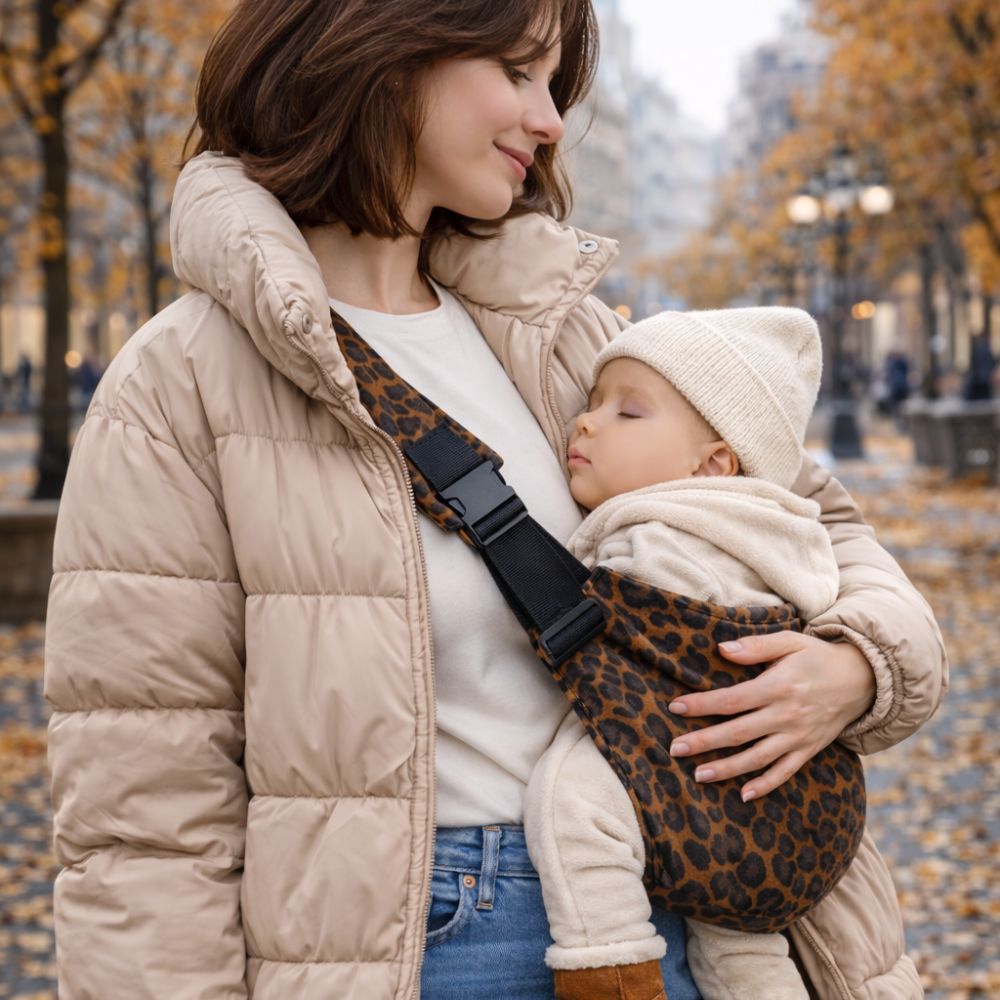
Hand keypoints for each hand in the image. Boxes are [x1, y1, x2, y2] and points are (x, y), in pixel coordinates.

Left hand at [666, 631, 875, 800]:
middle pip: (738, 732)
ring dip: (727, 769)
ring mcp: (798, 736)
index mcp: (779, 686)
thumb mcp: (790, 641)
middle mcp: (787, 715)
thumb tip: (721, 649)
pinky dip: (765, 785)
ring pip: (757, 758)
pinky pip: (785, 772)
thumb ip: (755, 646)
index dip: (702, 704)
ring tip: (699, 776)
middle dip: (704, 742)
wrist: (863, 679)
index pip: (732, 699)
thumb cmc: (817, 656)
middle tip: (675, 749)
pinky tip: (744, 794)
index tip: (675, 707)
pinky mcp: (809, 750)